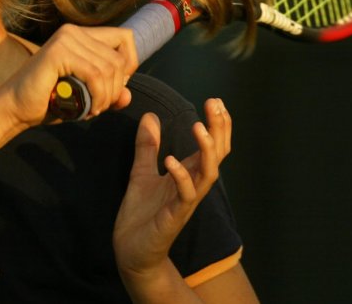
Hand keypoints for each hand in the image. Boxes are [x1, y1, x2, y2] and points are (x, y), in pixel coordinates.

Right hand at [0, 24, 137, 130]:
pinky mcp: (59, 52)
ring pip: (109, 68)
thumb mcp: (86, 96)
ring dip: (106, 97)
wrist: (14, 109)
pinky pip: (95, 75)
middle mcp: (73, 31)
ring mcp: (66, 39)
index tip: (115, 88)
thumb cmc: (48, 102)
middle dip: (116, 88)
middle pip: (119, 57)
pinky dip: (97, 96)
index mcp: (81, 35)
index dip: (129, 64)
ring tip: (92, 110)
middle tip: (100, 106)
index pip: (125, 37)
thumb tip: (128, 96)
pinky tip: (88, 109)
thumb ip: (108, 93)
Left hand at [112, 99, 231, 281]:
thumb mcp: (141, 172)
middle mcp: (192, 187)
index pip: (212, 147)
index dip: (217, 125)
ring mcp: (185, 202)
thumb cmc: (141, 215)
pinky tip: (171, 160)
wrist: (131, 251)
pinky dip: (180, 177)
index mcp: (187, 175)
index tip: (215, 100)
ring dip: (206, 150)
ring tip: (199, 127)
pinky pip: (185, 196)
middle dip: (219, 130)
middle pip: (217, 155)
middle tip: (216, 105)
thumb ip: (148, 146)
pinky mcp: (174, 217)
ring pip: (207, 174)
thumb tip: (150, 116)